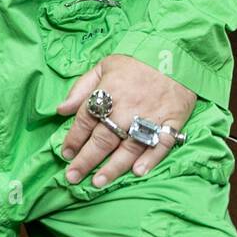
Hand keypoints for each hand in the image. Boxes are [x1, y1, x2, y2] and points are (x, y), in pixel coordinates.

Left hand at [55, 55, 197, 187]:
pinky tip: (137, 172)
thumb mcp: (104, 66)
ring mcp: (150, 118)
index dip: (73, 139)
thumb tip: (61, 109)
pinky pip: (160, 145)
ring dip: (112, 168)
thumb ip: (81, 88)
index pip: (85, 120)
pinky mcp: (172, 123)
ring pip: (128, 148)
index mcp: (108, 93)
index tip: (65, 154)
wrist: (175, 54)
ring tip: (97, 183)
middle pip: (102, 139)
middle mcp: (126, 109)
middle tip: (72, 177)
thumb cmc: (136, 61)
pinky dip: (150, 160)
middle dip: (85, 160)